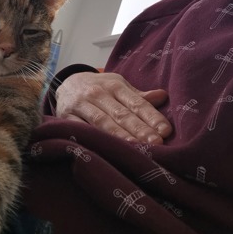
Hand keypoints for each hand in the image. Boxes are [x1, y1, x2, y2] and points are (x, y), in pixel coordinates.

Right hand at [55, 72, 171, 143]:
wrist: (66, 84)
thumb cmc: (99, 88)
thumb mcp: (118, 86)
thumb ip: (138, 96)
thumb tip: (163, 96)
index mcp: (114, 85)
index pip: (136, 102)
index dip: (151, 116)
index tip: (166, 131)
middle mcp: (97, 93)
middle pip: (121, 113)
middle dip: (139, 128)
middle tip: (156, 142)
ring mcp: (81, 105)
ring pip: (102, 122)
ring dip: (120, 135)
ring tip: (136, 148)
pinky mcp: (66, 117)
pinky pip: (81, 130)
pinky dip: (94, 139)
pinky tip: (107, 149)